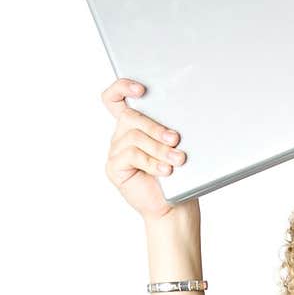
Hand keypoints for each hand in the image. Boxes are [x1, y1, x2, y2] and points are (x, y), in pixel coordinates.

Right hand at [101, 77, 193, 223]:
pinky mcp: (114, 168)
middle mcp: (122, 136)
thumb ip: (170, 128)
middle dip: (155, 127)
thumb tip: (178, 115)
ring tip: (177, 160)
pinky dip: (151, 162)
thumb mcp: (175, 146)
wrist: (174, 206)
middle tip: (175, 139)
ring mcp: (116, 151)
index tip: (141, 89)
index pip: (115, 98)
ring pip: (134, 137)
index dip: (122, 88)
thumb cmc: (179, 176)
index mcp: (134, 125)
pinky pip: (131, 155)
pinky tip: (165, 170)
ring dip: (158, 148)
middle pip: (130, 117)